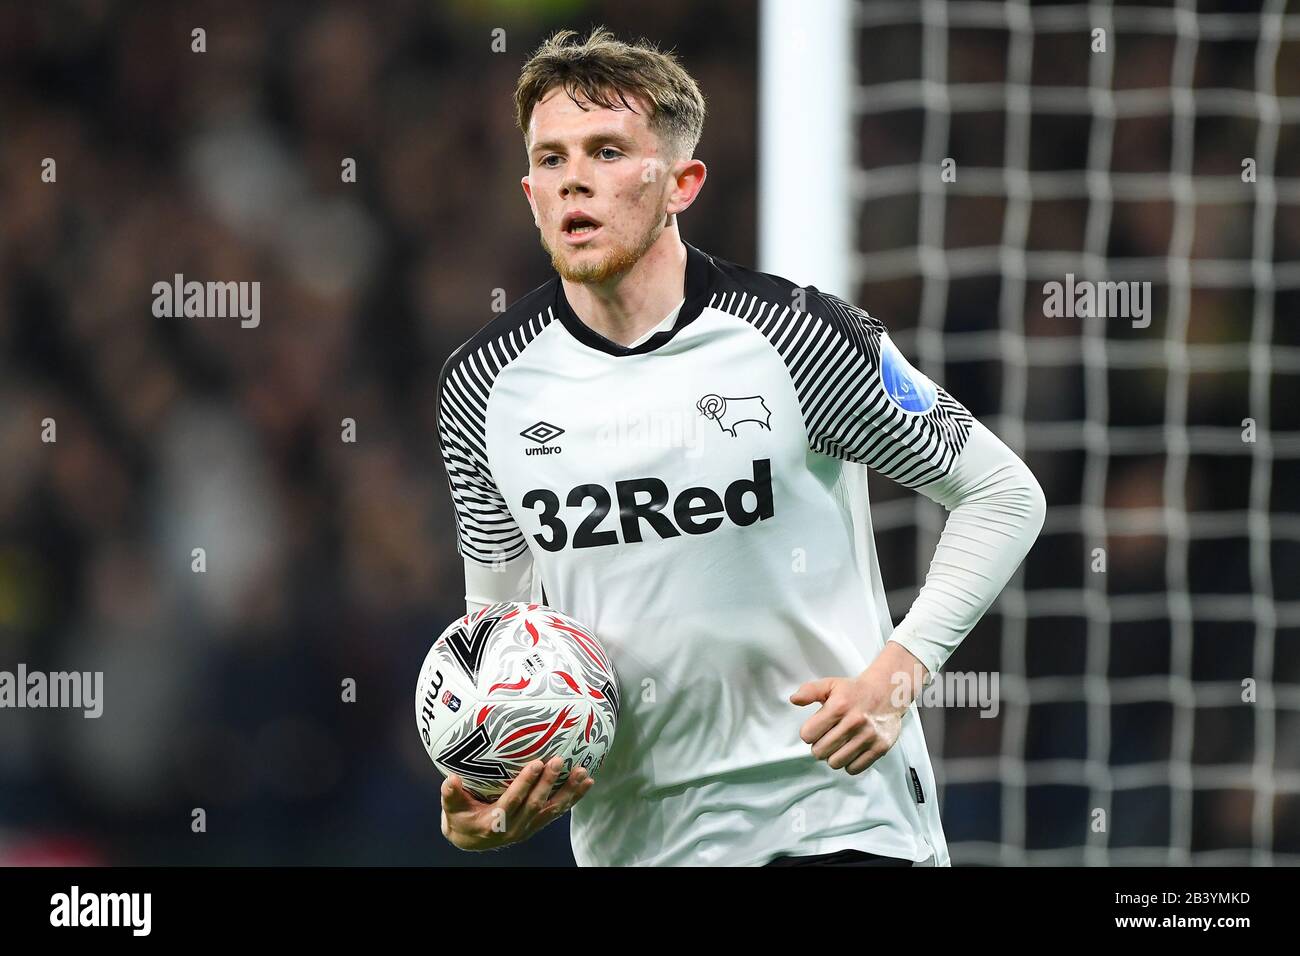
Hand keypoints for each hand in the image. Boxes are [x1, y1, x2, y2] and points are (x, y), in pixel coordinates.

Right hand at [440, 755, 594, 850]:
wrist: (471, 839)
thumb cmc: (460, 817)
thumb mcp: (451, 808)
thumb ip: (450, 794)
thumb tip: (450, 779)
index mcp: (494, 822)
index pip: (513, 801)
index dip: (526, 783)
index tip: (537, 763)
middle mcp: (514, 827)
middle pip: (536, 804)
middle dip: (550, 783)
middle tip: (560, 760)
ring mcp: (528, 827)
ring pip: (551, 810)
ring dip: (569, 792)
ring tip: (584, 774)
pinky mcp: (536, 825)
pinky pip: (557, 812)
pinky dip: (572, 798)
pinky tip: (585, 784)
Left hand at [790, 643, 927, 774]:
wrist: (888, 693)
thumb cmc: (855, 691)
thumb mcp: (831, 684)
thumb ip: (810, 691)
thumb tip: (794, 699)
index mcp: (839, 706)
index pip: (808, 735)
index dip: (808, 733)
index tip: (815, 729)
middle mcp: (854, 722)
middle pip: (820, 752)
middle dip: (819, 746)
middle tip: (827, 738)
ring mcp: (868, 736)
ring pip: (835, 763)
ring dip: (833, 756)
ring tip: (839, 745)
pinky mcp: (880, 748)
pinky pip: (854, 769)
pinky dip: (849, 764)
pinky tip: (851, 751)